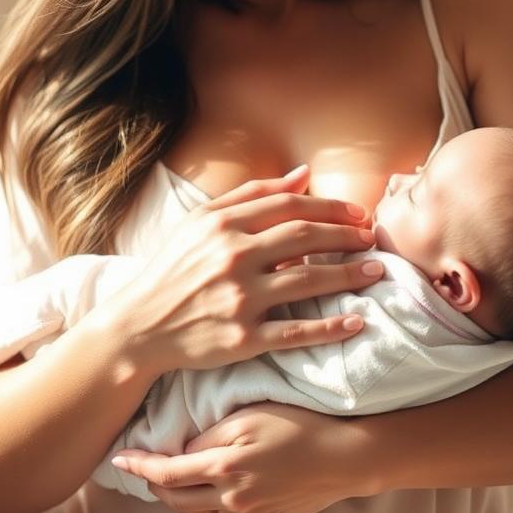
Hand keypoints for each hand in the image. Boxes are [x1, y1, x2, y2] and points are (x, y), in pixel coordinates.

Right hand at [101, 165, 381, 372]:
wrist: (137, 326)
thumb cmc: (172, 268)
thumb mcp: (201, 221)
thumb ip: (252, 194)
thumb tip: (304, 174)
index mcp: (223, 224)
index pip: (291, 207)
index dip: (332, 208)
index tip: (359, 215)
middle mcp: (232, 258)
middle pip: (304, 239)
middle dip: (346, 237)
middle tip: (372, 239)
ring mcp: (238, 299)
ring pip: (307, 283)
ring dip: (348, 276)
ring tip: (376, 272)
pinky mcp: (241, 339)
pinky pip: (295, 332)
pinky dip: (329, 328)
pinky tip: (356, 322)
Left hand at [110, 402, 368, 512]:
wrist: (344, 457)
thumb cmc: (299, 425)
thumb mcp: (249, 416)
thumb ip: (211, 434)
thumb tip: (184, 447)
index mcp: (223, 467)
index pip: (166, 474)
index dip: (139, 467)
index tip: (119, 458)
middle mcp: (230, 498)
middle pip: (175, 500)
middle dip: (154, 485)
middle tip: (143, 467)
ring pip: (198, 512)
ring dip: (181, 495)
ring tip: (176, 475)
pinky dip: (210, 503)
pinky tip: (214, 485)